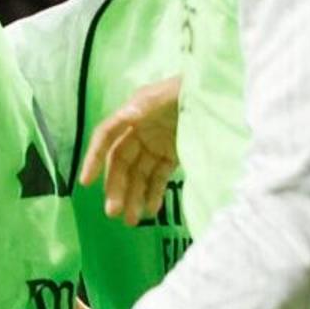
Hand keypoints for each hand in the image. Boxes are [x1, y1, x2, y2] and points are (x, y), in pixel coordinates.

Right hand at [81, 75, 182, 225]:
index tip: (85, 182)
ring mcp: (155, 144)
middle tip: (113, 212)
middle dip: (116, 187)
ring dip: (132, 197)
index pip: (107, 136)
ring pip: (138, 174)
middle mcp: (139, 130)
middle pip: (121, 162)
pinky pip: (158, 177)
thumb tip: (128, 116)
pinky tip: (151, 211)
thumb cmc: (196, 86)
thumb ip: (149, 105)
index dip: (94, 158)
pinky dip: (154, 193)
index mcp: (135, 111)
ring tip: (131, 221)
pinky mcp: (172, 155)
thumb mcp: (172, 91)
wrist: (224, 92)